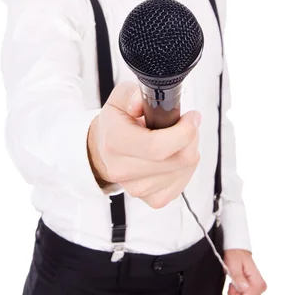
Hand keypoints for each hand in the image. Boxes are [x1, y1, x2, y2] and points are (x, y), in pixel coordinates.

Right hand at [87, 81, 200, 208]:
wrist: (104, 151)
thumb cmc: (116, 122)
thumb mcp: (120, 98)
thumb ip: (132, 95)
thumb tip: (141, 104)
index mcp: (115, 142)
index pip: (157, 146)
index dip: (184, 132)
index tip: (191, 117)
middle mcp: (124, 169)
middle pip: (178, 159)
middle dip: (191, 138)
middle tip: (186, 124)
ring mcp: (139, 188)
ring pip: (184, 170)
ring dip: (189, 151)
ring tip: (177, 139)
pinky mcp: (153, 199)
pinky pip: (183, 183)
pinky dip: (185, 167)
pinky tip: (174, 156)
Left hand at [224, 249, 266, 294]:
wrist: (237, 251)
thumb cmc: (235, 256)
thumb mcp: (233, 264)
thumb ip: (238, 278)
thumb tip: (244, 289)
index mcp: (257, 284)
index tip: (232, 285)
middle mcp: (260, 289)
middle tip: (232, 287)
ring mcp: (258, 292)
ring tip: (234, 286)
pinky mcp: (254, 292)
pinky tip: (236, 289)